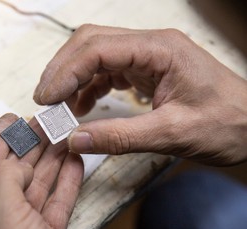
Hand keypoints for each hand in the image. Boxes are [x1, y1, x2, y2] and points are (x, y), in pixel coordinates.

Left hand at [0, 114, 83, 228]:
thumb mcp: (0, 213)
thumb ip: (5, 177)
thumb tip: (17, 162)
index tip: (13, 117)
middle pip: (12, 170)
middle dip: (31, 145)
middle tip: (47, 122)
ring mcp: (18, 227)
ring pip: (37, 185)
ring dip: (52, 160)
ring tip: (65, 136)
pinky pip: (54, 203)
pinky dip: (65, 183)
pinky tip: (74, 162)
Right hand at [34, 24, 246, 165]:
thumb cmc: (228, 124)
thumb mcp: (173, 134)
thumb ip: (120, 137)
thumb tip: (75, 140)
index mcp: (160, 49)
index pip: (98, 49)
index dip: (66, 71)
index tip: (46, 98)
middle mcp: (151, 46)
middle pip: (92, 43)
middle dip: (63, 69)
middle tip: (45, 99)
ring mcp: (148, 57)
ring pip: (97, 56)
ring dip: (73, 78)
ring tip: (59, 106)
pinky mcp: (147, 71)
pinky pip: (108, 71)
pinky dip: (89, 87)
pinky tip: (82, 106)